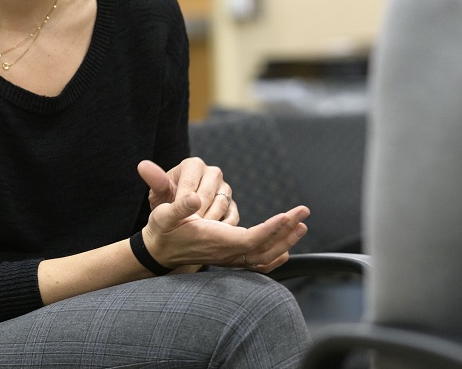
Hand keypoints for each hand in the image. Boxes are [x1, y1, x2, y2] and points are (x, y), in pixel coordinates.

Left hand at [139, 158, 237, 224]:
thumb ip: (155, 180)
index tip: (176, 217)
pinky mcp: (232, 204)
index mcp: (193, 165)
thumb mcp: (158, 194)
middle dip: (196, 213)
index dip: (183, 203)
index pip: (191, 184)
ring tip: (196, 232)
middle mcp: (213, 173)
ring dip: (208, 222)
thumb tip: (142, 165)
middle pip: (208, 194)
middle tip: (186, 227)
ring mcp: (225, 188)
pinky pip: (232, 216)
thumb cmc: (167, 203)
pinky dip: (222, 227)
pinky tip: (210, 234)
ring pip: (221, 205)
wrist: (179, 217)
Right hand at [141, 191, 309, 272]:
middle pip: (264, 248)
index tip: (286, 215)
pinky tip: (286, 248)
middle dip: (286, 231)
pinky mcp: (230, 256)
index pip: (251, 239)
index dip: (271, 229)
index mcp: (215, 241)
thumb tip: (194, 199)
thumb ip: (178, 206)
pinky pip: (258, 262)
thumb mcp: (164, 215)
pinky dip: (275, 256)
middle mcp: (226, 252)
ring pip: (264, 256)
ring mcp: (230, 257)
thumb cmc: (162, 230)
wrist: (158, 250)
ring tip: (301, 225)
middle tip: (303, 213)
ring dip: (285, 241)